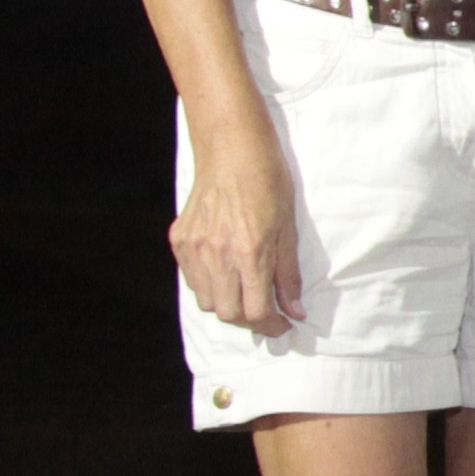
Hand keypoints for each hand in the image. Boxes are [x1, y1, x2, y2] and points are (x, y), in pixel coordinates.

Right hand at [173, 116, 302, 335]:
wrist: (232, 150)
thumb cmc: (269, 184)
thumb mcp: (290, 230)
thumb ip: (289, 275)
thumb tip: (295, 311)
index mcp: (250, 254)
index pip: (256, 312)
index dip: (272, 325)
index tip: (283, 324)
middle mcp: (218, 256)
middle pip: (228, 314)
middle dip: (250, 320)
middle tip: (266, 312)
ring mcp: (194, 249)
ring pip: (207, 301)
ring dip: (228, 304)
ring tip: (246, 292)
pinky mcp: (179, 240)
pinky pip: (192, 278)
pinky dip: (209, 285)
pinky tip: (225, 272)